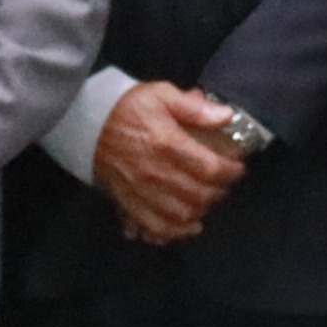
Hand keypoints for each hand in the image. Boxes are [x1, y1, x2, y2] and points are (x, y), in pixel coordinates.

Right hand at [91, 82, 246, 243]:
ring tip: (207, 201)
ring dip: (200, 212)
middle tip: (223, 184)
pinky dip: (174, 232)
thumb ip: (194, 107)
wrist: (88, 123)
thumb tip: (226, 116)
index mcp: (167, 144)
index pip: (211, 168)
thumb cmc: (129, 108)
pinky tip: (187, 226)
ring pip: (180, 215)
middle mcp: (156, 172)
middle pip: (199, 195)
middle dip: (219, 192)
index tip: (238, 168)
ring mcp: (141, 191)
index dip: (231, 172)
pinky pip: (154, 227)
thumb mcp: (161, 94)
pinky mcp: (129, 203)